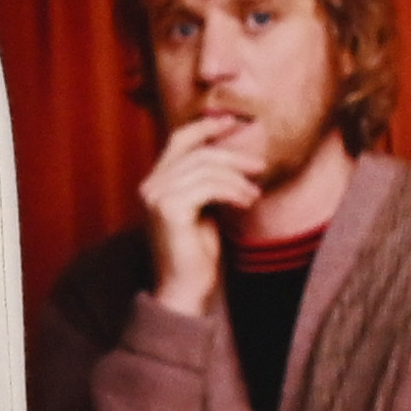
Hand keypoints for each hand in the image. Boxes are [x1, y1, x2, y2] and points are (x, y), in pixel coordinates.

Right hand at [141, 115, 261, 321]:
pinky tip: (245, 202)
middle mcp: (151, 186)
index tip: (233, 122)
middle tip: (259, 167)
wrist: (185, 288)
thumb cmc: (197, 253)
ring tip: (253, 195)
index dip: (206, 128)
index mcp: (156, 183)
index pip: (179, 140)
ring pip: (205, 168)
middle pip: (197, 153)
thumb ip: (207, 183)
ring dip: (237, 179)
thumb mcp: (204, 209)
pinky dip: (232, 191)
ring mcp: (156, 197)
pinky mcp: (169, 210)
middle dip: (233, 157)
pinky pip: (208, 187)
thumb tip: (234, 160)